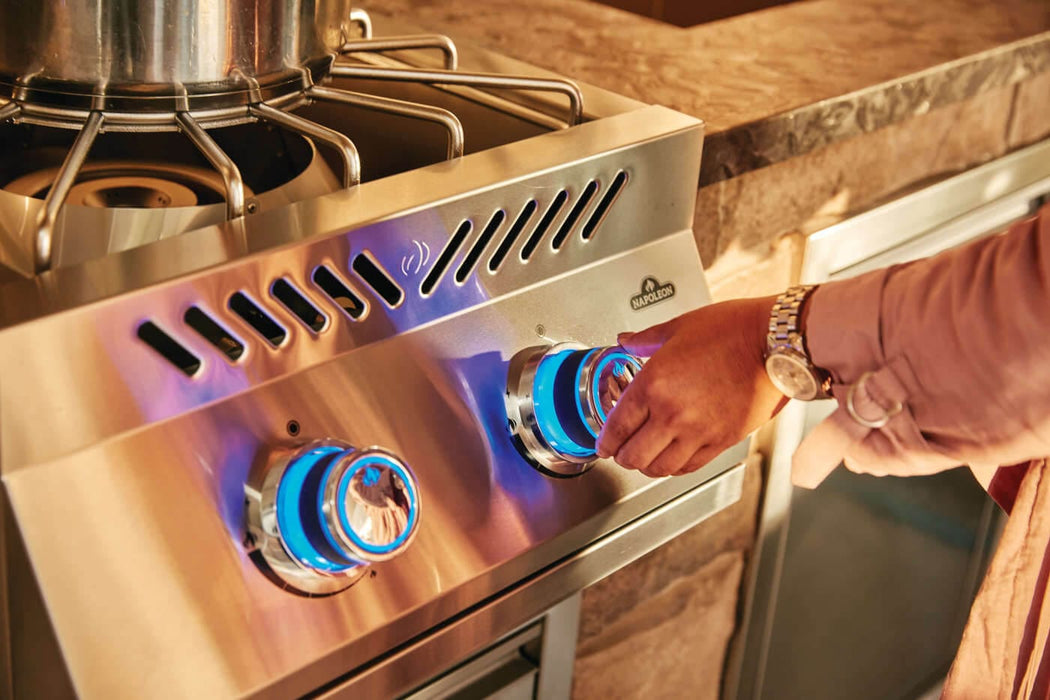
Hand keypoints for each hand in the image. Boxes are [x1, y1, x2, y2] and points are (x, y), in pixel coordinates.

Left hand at [596, 296, 787, 476]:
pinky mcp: (722, 441)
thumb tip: (625, 341)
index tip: (603, 444)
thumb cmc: (732, 330)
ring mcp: (698, 430)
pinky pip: (690, 466)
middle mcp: (672, 413)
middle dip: (622, 457)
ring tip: (644, 458)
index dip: (606, 440)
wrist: (775, 342)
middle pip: (634, 455)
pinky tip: (672, 458)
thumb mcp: (679, 327)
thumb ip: (645, 339)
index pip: (618, 425)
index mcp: (654, 383)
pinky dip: (675, 467)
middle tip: (620, 453)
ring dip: (647, 466)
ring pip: (660, 468)